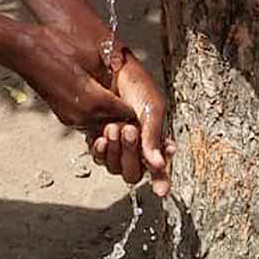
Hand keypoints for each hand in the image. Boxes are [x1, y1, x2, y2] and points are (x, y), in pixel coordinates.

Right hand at [15, 22, 140, 135]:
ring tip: (119, 101)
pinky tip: (100, 98)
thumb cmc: (56, 46)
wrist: (22, 49)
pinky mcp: (62, 114)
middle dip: (125, 118)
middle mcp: (82, 117)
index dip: (137, 111)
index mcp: (93, 102)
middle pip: (115, 125)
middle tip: (136, 108)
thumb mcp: (91, 55)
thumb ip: (112, 75)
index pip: (127, 116)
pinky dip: (96, 113)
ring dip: (110, 116)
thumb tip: (129, 83)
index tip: (145, 106)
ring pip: (101, 124)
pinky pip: (87, 119)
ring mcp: (70, 118)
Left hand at [88, 51, 173, 197]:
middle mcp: (135, 148)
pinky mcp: (98, 139)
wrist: (110, 69)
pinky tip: (101, 137)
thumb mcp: (152, 109)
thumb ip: (154, 138)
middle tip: (129, 129)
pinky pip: (99, 158)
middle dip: (131, 154)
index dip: (161, 180)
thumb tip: (158, 165)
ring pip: (115, 168)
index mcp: (154, 141)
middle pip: (134, 172)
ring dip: (116, 151)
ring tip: (114, 126)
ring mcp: (116, 145)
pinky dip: (101, 151)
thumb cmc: (136, 86)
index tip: (161, 190)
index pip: (158, 168)